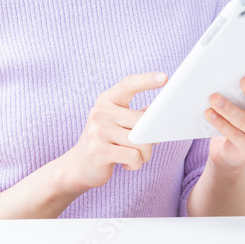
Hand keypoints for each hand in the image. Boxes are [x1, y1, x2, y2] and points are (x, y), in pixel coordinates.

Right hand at [57, 72, 166, 192]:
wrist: (79, 165)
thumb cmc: (106, 141)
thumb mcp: (118, 123)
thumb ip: (137, 115)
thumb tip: (161, 111)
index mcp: (106, 100)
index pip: (128, 85)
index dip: (146, 80)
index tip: (165, 78)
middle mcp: (99, 112)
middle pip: (142, 121)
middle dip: (151, 138)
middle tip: (146, 146)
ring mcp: (97, 131)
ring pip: (140, 142)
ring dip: (144, 155)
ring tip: (136, 158)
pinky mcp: (98, 151)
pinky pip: (133, 157)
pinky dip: (136, 164)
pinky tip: (127, 165)